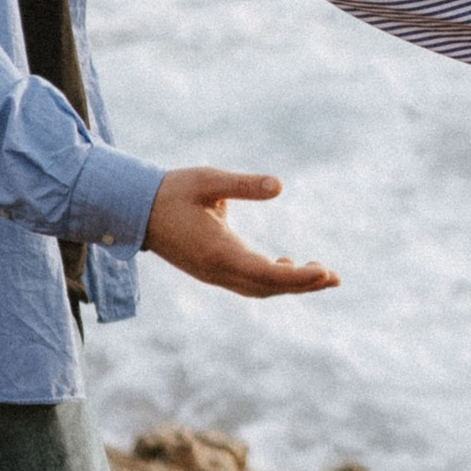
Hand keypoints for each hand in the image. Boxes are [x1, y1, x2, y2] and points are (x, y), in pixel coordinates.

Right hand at [145, 169, 338, 298]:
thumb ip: (244, 185)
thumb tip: (280, 185)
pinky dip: (270, 281)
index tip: (324, 272)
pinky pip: (247, 283)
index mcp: (217, 252)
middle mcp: (216, 271)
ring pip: (258, 290)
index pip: (265, 273)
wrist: (134, 210)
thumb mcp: (209, 181)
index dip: (297, 277)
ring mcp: (212, 275)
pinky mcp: (211, 271)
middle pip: (267, 288)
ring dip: (289, 285)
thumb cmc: (172, 191)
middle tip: (336, 277)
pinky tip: (285, 265)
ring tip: (320, 274)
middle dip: (302, 285)